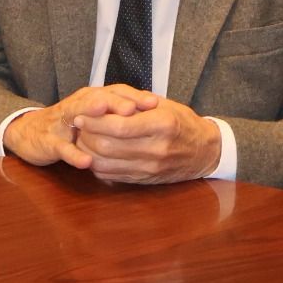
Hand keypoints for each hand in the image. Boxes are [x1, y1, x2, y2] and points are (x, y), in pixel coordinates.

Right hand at [3, 84, 158, 168]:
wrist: (30, 132)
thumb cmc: (69, 124)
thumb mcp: (95, 115)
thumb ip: (118, 114)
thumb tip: (153, 113)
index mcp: (91, 98)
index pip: (115, 92)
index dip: (133, 96)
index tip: (154, 102)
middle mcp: (77, 105)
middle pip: (97, 99)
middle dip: (116, 104)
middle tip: (134, 108)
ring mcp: (62, 123)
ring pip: (78, 116)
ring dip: (95, 119)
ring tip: (112, 123)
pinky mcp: (49, 141)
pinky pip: (62, 147)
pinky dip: (73, 154)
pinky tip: (86, 161)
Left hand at [72, 96, 222, 184]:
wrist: (205, 152)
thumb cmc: (182, 122)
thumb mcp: (163, 105)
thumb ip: (133, 103)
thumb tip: (102, 102)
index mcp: (162, 125)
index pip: (118, 126)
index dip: (94, 120)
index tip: (81, 113)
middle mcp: (156, 149)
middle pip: (107, 146)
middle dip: (86, 135)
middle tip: (78, 124)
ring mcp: (150, 168)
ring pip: (105, 164)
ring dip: (87, 151)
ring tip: (82, 137)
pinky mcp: (144, 180)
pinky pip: (111, 175)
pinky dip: (96, 164)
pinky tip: (93, 152)